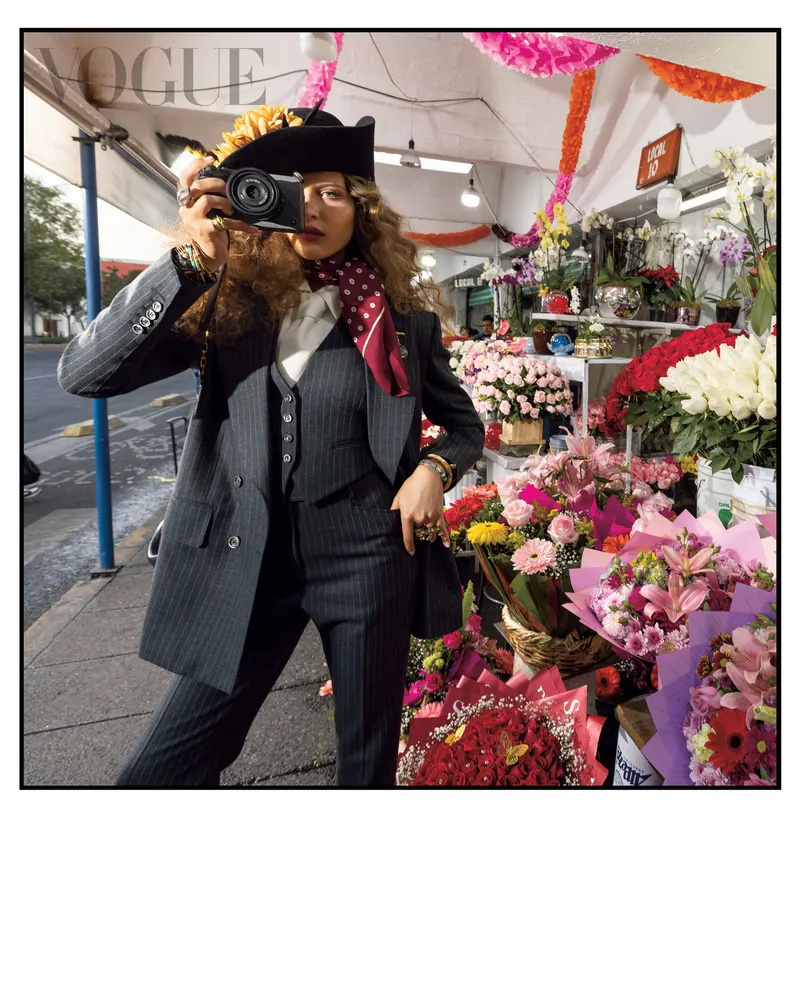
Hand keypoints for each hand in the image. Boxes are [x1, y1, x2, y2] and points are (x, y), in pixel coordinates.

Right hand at [177, 156, 261, 270]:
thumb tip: (225, 181)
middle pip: (197, 186)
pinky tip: (252, 228)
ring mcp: (193, 220)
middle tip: (229, 190)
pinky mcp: (204, 231)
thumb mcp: (209, 211)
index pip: (184, 177)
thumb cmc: (212, 231)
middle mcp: (185, 208)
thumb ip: (210, 197)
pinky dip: (240, 224)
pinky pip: (224, 222)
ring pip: (208, 200)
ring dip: (225, 202)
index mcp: (186, 201)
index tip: (211, 159)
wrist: (209, 256)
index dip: (195, 165)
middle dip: (217, 184)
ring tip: (233, 210)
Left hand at [390, 465, 450, 555]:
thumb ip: (394, 510)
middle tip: (416, 523)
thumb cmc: (412, 485)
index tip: (410, 551)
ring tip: (425, 526)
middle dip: (416, 531)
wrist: (428, 476)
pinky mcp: (439, 515)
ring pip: (428, 531)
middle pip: (418, 532)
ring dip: (427, 532)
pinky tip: (445, 545)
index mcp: (407, 516)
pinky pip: (442, 529)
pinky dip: (444, 538)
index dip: (408, 546)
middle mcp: (420, 519)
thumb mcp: (398, 497)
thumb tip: (390, 518)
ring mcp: (431, 517)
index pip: (407, 536)